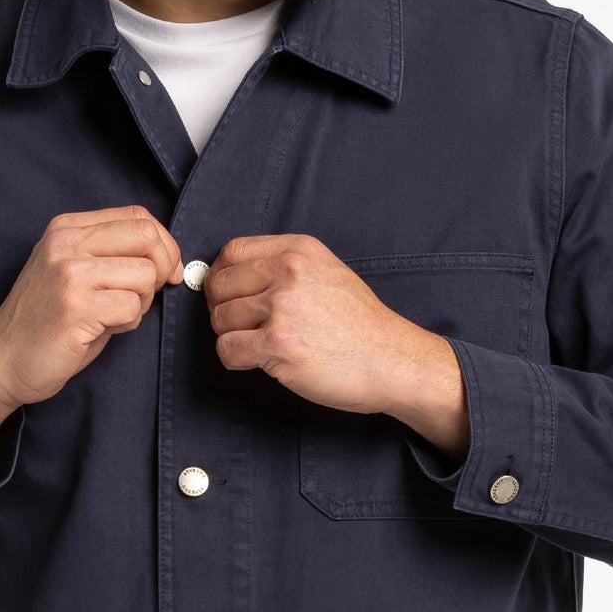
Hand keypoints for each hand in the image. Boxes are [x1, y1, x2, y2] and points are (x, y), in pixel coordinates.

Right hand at [0, 205, 182, 414]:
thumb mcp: (74, 271)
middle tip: (147, 294)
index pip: (137, 216)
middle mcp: (66, 244)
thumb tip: (168, 258)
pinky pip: (131, 308)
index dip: (163, 244)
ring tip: (112, 316)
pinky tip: (102, 329)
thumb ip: (112, 255)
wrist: (2, 359)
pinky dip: (128, 323)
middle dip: (163, 267)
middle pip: (147, 237)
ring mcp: (69, 274)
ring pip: (144, 275)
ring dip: (140, 302)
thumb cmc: (46, 321)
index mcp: (67, 229)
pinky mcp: (75, 307)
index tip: (165, 271)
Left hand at [200, 234, 435, 414]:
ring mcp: (282, 307)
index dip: (223, 276)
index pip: (232, 251)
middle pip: (219, 286)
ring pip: (220, 319)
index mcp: (299, 250)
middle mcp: (289, 271)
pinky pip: (227, 349)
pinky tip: (260, 361)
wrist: (392, 360)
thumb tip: (230, 277)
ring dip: (232, 337)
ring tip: (261, 345)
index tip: (230, 295)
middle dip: (223, 310)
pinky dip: (235, 360)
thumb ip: (284, 268)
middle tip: (245, 327)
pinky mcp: (278, 343)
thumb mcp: (327, 273)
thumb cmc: (361, 325)